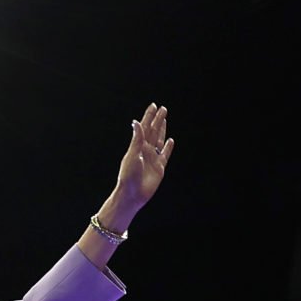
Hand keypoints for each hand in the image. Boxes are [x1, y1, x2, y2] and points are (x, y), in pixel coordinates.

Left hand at [106, 103, 172, 221]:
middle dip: (158, 120)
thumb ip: (137, 139)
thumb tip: (136, 122)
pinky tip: (171, 140)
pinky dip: (168, 147)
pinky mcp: (159, 167)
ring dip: (163, 130)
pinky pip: (165, 154)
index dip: (149, 116)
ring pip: (160, 140)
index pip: (144, 127)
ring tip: (165, 120)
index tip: (153, 105)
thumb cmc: (129, 175)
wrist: (132, 194)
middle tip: (163, 108)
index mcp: (137, 146)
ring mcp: (152, 158)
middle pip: (154, 131)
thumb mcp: (133, 155)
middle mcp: (145, 150)